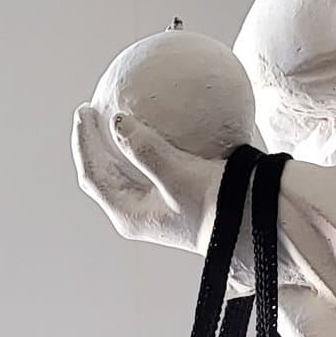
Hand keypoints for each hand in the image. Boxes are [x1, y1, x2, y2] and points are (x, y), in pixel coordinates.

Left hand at [71, 103, 223, 251]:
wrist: (251, 226)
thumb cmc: (215, 206)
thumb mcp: (179, 175)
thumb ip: (145, 150)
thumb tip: (118, 122)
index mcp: (129, 213)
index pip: (93, 174)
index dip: (84, 142)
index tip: (85, 110)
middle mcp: (137, 212)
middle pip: (102, 174)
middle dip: (93, 144)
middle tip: (91, 110)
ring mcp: (153, 207)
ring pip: (121, 172)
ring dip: (114, 146)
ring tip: (113, 115)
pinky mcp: (171, 198)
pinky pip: (146, 168)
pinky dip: (142, 147)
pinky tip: (154, 125)